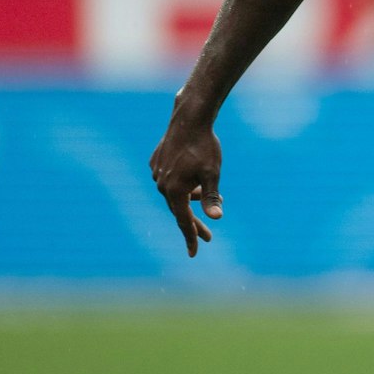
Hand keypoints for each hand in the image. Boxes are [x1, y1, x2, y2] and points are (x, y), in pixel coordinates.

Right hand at [148, 103, 223, 256]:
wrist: (189, 120)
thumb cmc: (205, 147)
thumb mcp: (213, 173)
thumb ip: (212, 197)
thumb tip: (217, 218)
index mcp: (174, 191)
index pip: (184, 222)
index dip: (191, 238)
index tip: (194, 253)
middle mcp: (161, 184)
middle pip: (178, 211)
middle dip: (194, 225)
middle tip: (209, 238)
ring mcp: (156, 173)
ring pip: (173, 195)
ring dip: (188, 202)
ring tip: (202, 199)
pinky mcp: (156, 162)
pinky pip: (168, 181)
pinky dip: (180, 186)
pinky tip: (189, 184)